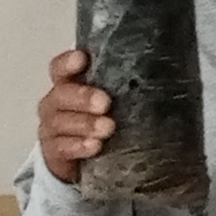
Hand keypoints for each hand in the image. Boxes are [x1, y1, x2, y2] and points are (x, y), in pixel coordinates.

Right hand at [36, 48, 113, 182]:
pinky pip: (62, 147)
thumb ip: (124, 89)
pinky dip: (79, 146)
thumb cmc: (101, 120)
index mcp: (68, 84)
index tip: (83, 58)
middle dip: (83, 96)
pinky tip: (95, 146)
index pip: (60, 68)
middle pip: (62, 94)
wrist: (80, 157)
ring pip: (61, 122)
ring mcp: (52, 126)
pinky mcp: (54, 151)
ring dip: (86, 124)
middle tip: (105, 102)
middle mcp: (56, 102)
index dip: (68, 62)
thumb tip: (163, 81)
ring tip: (107, 127)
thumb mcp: (111, 101)